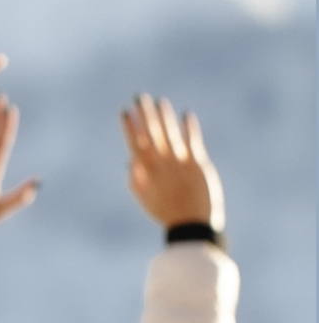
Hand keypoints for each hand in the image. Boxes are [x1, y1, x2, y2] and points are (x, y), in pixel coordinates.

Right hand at [122, 93, 221, 231]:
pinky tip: (186, 115)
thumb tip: (129, 161)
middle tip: (140, 97)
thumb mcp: (145, 200)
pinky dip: (189, 128)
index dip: (130, 126)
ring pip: (169, 133)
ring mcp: (179, 162)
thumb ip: (135, 180)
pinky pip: (192, 141)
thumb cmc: (166, 213)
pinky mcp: (197, 163)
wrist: (192, 224)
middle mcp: (161, 164)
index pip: (135, 143)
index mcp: (147, 172)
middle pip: (151, 133)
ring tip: (160, 101)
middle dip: (145, 114)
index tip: (124, 111)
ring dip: (164, 116)